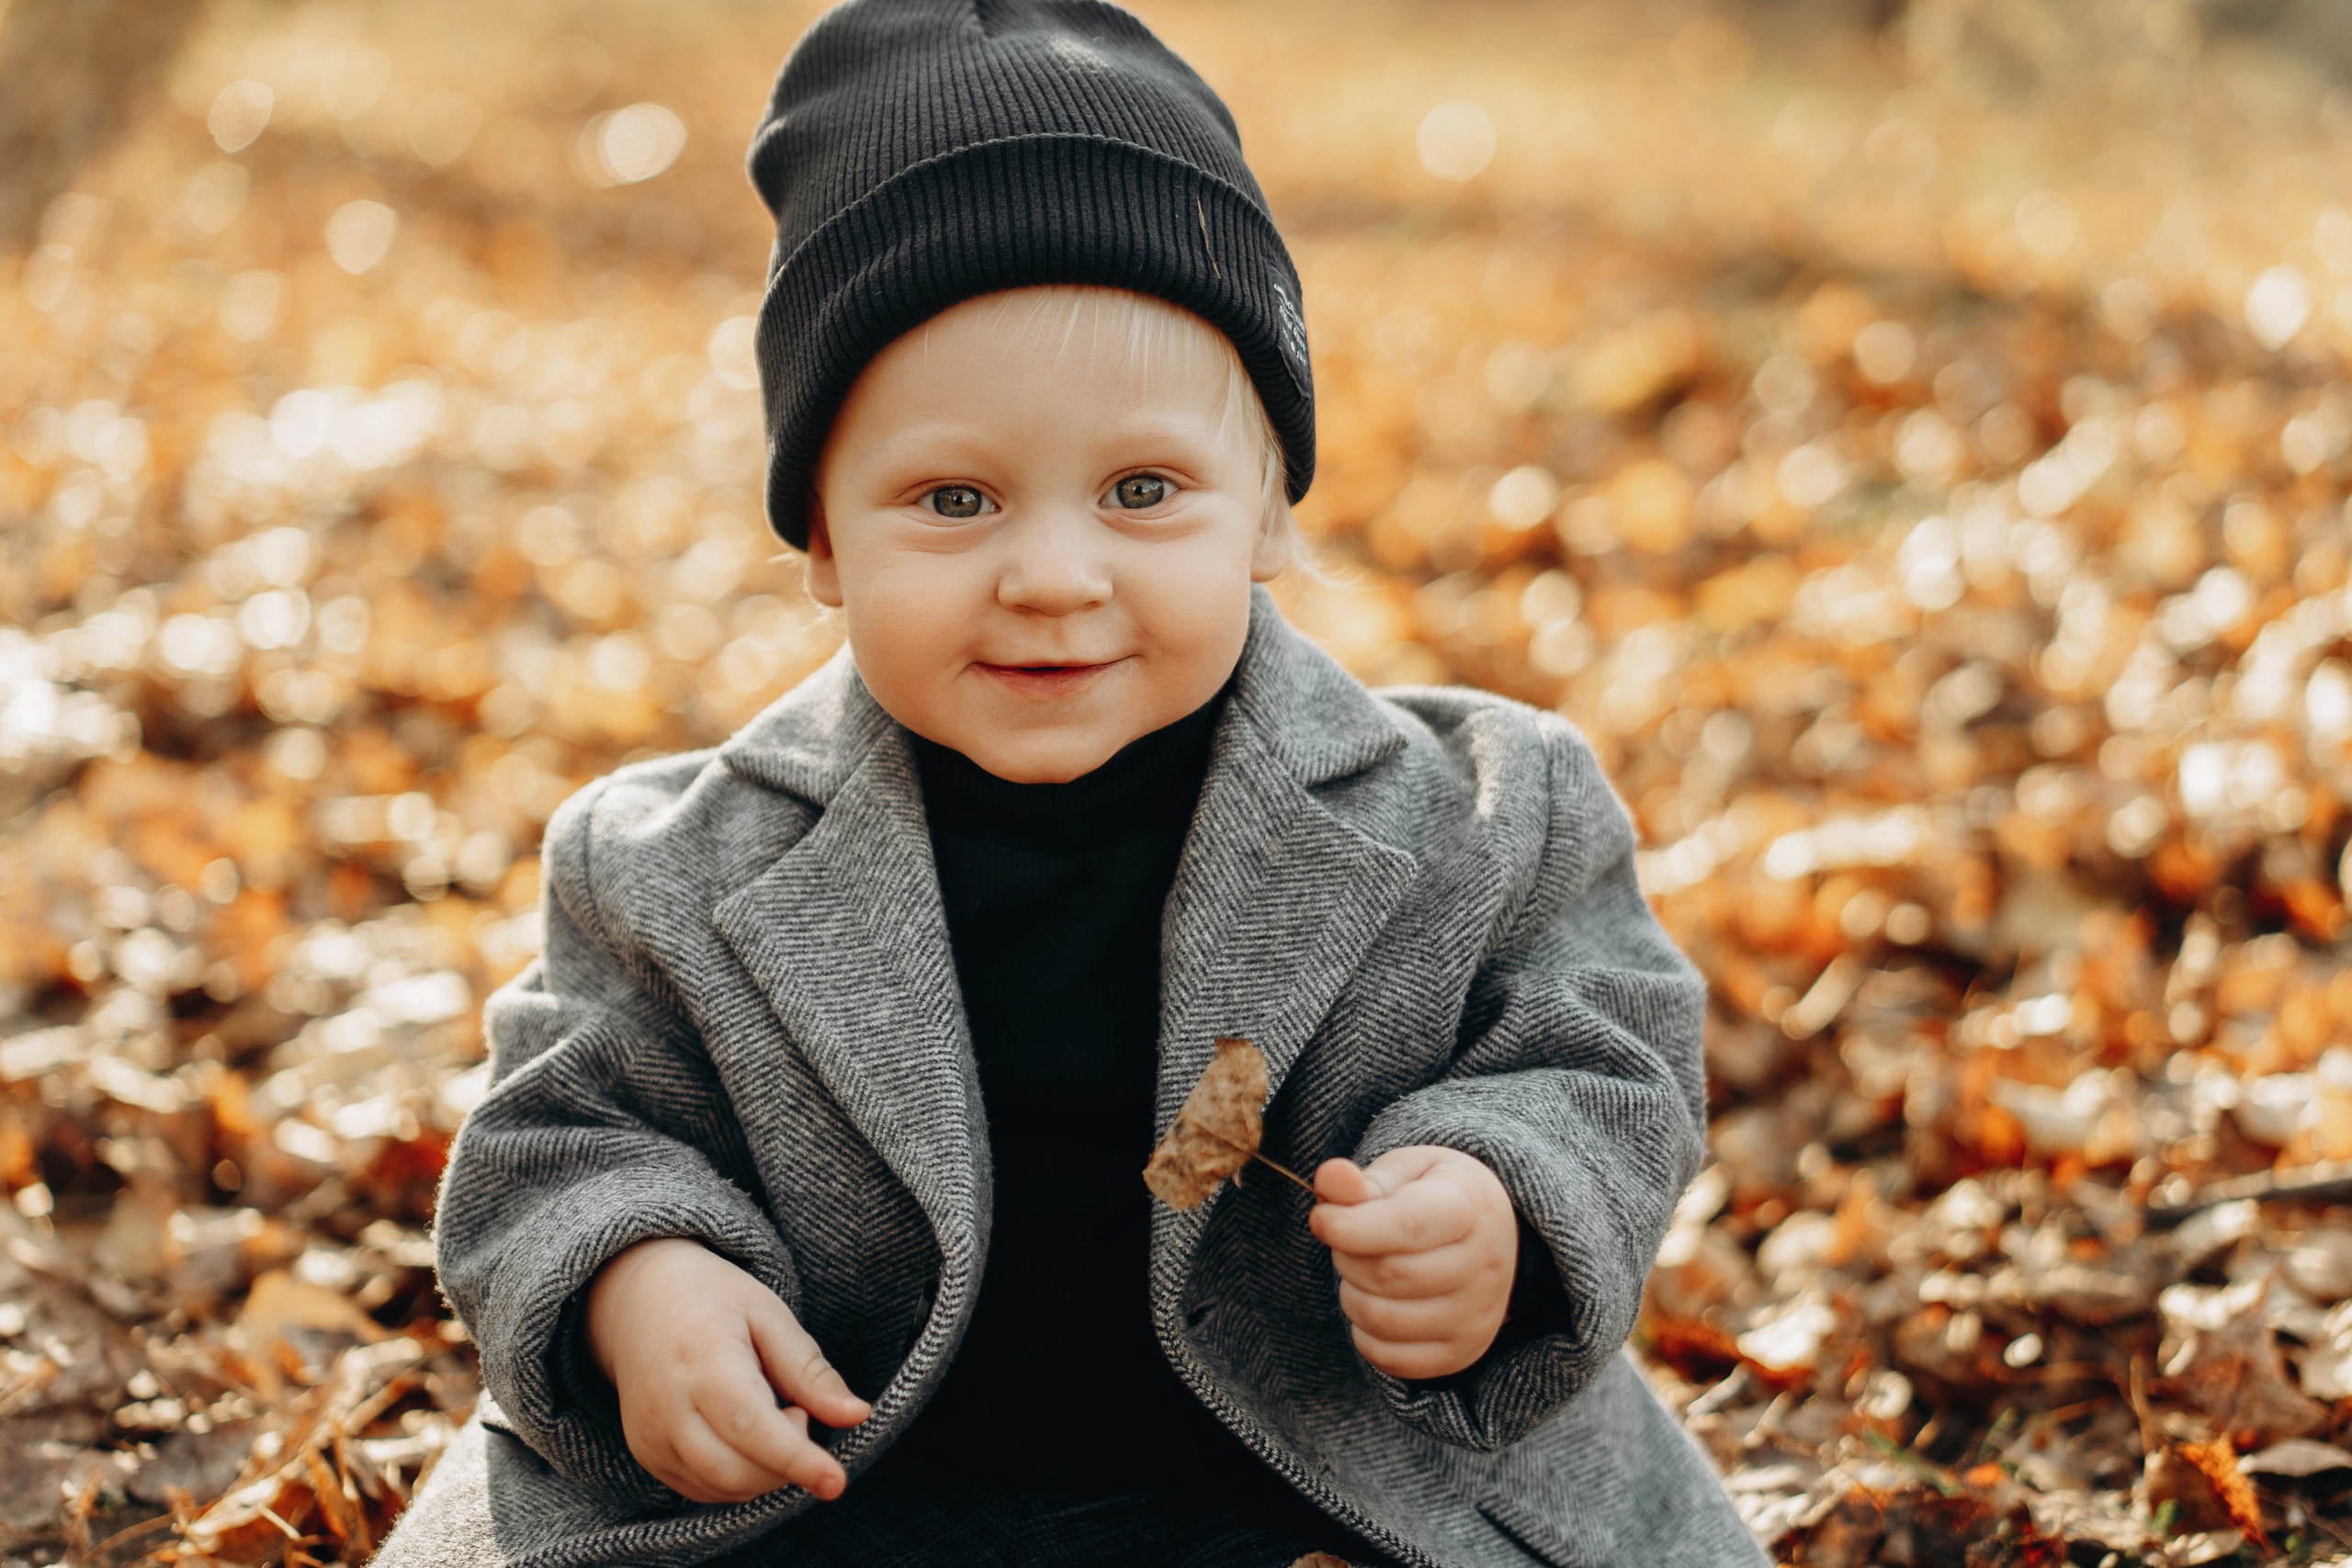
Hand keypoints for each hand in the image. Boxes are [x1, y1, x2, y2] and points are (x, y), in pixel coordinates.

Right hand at [584, 1238, 870, 1503]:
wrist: (640, 1299)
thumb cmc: (713, 1300)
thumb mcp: (769, 1315)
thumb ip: (810, 1371)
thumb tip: (856, 1415)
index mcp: (704, 1363)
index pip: (752, 1427)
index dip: (796, 1460)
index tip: (835, 1481)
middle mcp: (668, 1408)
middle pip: (737, 1471)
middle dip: (787, 1462)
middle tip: (799, 1412)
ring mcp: (651, 1437)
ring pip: (721, 1488)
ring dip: (766, 1472)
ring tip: (771, 1415)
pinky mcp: (647, 1455)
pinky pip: (703, 1489)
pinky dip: (739, 1477)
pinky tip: (747, 1437)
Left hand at [1309, 1146, 1517, 1382]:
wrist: (1495, 1237)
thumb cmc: (1436, 1197)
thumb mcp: (1406, 1172)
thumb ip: (1363, 1180)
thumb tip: (1329, 1180)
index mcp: (1470, 1209)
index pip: (1405, 1227)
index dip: (1349, 1226)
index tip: (1321, 1218)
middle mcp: (1484, 1267)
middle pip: (1387, 1274)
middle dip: (1347, 1256)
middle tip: (1347, 1240)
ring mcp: (1476, 1316)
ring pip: (1382, 1319)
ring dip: (1351, 1294)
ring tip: (1361, 1271)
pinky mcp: (1461, 1353)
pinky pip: (1390, 1358)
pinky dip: (1365, 1333)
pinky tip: (1374, 1303)